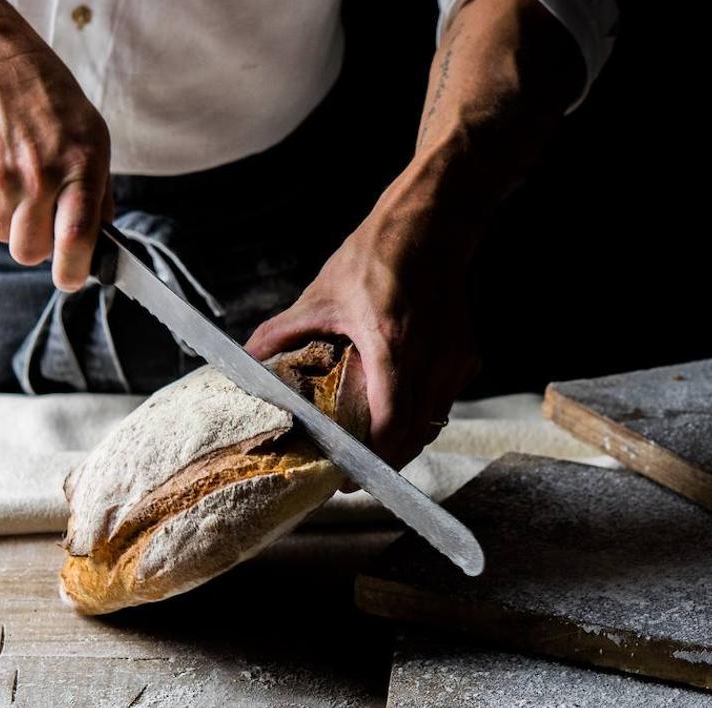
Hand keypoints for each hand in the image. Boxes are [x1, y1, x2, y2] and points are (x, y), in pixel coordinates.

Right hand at [0, 36, 112, 290]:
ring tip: (20, 185)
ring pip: (2, 236)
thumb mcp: (94, 140)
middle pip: (29, 251)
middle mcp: (37, 176)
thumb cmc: (53, 104)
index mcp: (79, 168)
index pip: (76, 237)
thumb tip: (103, 239)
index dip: (73, 271)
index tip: (71, 279)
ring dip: (12, 223)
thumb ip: (100, 193)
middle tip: (44, 225)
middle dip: (38, 248)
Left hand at [246, 200, 480, 470]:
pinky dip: (422, 415)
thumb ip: (283, 332)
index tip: (348, 477)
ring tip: (374, 448)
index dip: (372, 460)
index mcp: (392, 344)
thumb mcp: (323, 293)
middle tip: (354, 471)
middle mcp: (430, 358)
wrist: (432, 226)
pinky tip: (399, 411)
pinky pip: (443, 402)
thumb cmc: (379, 255)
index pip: (391, 424)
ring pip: (432, 424)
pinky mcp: (465, 356)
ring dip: (405, 441)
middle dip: (386, 461)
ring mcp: (453, 359)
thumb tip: (246, 359)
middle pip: (414, 436)